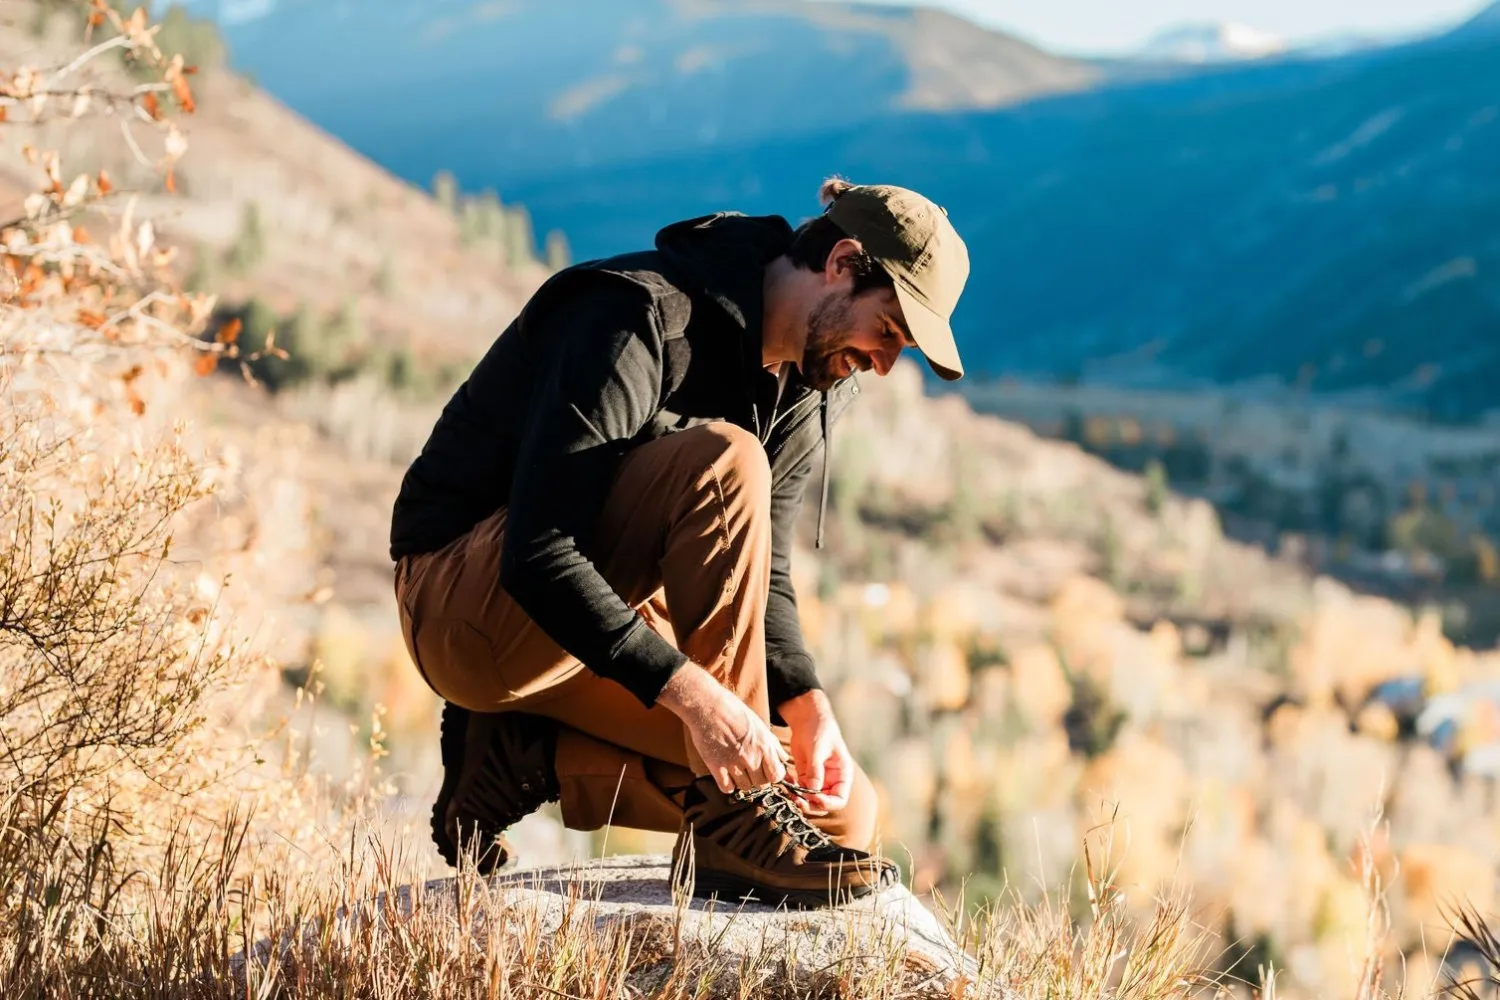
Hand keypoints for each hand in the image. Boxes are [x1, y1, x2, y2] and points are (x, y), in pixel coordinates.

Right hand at [657, 663, 784, 793]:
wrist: (708, 706)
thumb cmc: (734, 711)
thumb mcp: (760, 725)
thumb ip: (773, 745)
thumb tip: (783, 759)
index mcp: (764, 746)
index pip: (776, 776)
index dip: (773, 775)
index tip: (767, 770)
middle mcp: (751, 757)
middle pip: (761, 784)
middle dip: (758, 778)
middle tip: (751, 768)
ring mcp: (733, 763)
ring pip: (745, 787)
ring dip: (743, 782)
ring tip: (738, 770)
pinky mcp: (716, 766)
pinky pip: (727, 788)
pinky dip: (728, 785)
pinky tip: (727, 776)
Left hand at [778, 690, 851, 814]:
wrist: (807, 718)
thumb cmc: (819, 729)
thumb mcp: (818, 749)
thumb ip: (815, 771)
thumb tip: (812, 792)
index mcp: (842, 774)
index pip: (840, 798)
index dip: (828, 803)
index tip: (815, 798)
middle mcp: (832, 780)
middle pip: (825, 804)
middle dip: (812, 805)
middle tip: (798, 800)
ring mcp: (818, 780)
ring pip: (812, 800)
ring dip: (802, 801)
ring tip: (791, 795)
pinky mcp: (806, 776)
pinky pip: (801, 791)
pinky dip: (794, 792)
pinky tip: (787, 786)